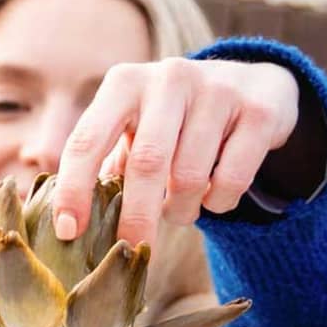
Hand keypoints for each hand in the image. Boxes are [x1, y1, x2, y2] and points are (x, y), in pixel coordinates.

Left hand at [51, 58, 302, 248]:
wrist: (254, 84)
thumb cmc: (175, 120)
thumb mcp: (135, 126)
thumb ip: (105, 162)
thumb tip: (69, 225)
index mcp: (124, 83)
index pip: (87, 140)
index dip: (74, 190)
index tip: (68, 231)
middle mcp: (168, 78)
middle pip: (146, 163)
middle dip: (136, 215)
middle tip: (132, 249)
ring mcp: (217, 90)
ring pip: (190, 177)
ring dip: (181, 210)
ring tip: (178, 211)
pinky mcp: (258, 111)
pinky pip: (231, 179)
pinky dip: (218, 203)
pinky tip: (213, 198)